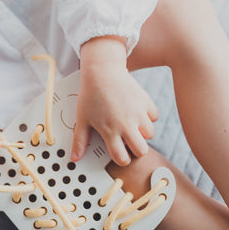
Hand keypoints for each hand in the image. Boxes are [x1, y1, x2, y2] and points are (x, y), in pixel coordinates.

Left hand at [71, 36, 158, 165]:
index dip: (121, 159)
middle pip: (141, 150)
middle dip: (136, 150)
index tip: (119, 153)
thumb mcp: (82, 119)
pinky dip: (148, 116)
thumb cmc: (90, 95)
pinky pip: (154, 116)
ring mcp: (138, 113)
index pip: (122, 158)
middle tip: (129, 142)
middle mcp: (126, 124)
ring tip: (132, 125)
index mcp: (110, 131)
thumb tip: (75, 158)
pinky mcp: (146, 101)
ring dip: (142, 133)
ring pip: (150, 134)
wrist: (102, 70)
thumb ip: (80, 141)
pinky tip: (137, 112)